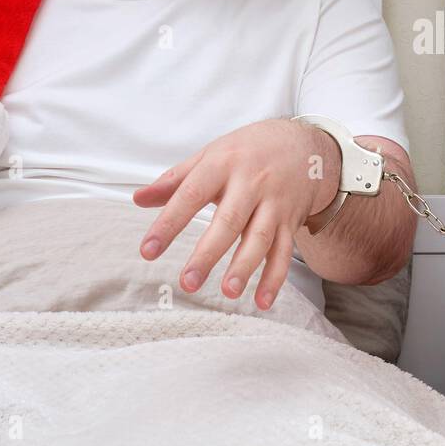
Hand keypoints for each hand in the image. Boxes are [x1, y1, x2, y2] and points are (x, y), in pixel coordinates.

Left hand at [132, 119, 339, 308]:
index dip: (169, 223)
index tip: (148, 250)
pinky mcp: (291, 220)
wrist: (305, 144)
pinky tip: (261, 301)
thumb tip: (138, 199)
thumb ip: (175, 179)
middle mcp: (251, 183)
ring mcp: (274, 203)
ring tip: (227, 292)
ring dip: (245, 267)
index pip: (191, 194)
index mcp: (223, 164)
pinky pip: (284, 251)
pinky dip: (275, 278)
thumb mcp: (211, 154)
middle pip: (229, 221)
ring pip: (260, 238)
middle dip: (208, 254)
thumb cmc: (249, 151)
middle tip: (188, 282)